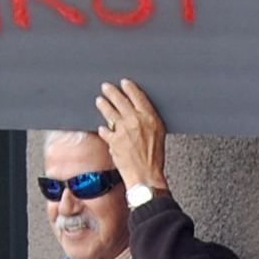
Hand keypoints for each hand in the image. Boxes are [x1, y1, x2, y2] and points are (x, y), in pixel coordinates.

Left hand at [96, 79, 167, 195]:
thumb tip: (142, 114)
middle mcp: (135, 121)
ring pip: (109, 112)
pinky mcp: (112, 140)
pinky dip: (103, 129)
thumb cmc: (154, 159)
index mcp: (149, 117)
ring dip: (103, 105)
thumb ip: (149, 121)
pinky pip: (105, 131)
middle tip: (106, 87)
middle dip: (111, 91)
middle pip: (120, 100)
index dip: (129, 87)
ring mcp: (122, 130)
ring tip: (99, 101)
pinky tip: (101, 127)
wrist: (146, 175)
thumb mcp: (159, 134)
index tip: (124, 83)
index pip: (137, 95)